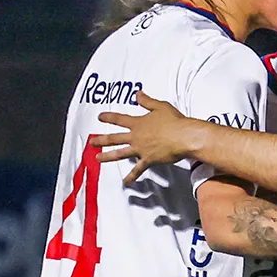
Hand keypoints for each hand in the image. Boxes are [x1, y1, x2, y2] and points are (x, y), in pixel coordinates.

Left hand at [92, 91, 210, 183]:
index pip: (119, 119)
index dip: (108, 117)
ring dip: (107, 156)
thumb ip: (147, 101)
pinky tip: (126, 182)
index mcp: (138, 123)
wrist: (184, 136)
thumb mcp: (160, 107)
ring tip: (98, 158)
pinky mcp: (148, 159)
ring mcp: (140, 149)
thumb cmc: (175, 121)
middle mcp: (136, 136)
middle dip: (102, 139)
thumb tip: (138, 94)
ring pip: (120, 153)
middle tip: (92, 142)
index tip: (100, 117)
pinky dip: (131, 177)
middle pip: (114, 138)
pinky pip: (137, 170)